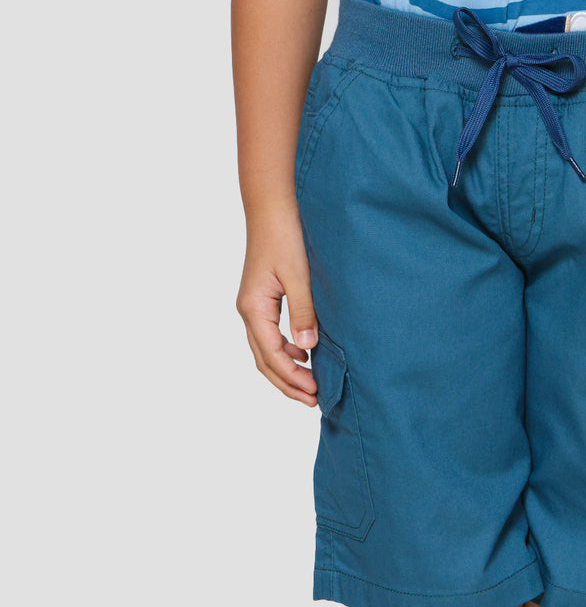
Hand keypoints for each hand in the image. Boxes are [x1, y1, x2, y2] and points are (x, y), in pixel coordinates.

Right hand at [236, 204, 319, 405]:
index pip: (272, 356)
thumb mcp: (299, 276)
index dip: (293, 378)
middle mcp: (249, 311)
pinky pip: (270, 336)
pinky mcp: (262, 300)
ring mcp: (253, 306)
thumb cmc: (286, 235)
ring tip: (311, 385)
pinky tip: (305, 355)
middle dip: (288, 383)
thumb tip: (307, 349)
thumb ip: (303, 313)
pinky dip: (286, 352)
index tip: (315, 393)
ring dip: (286, 371)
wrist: (273, 206)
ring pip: (265, 351)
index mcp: (254, 309)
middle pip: (265, 360)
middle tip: (313, 401)